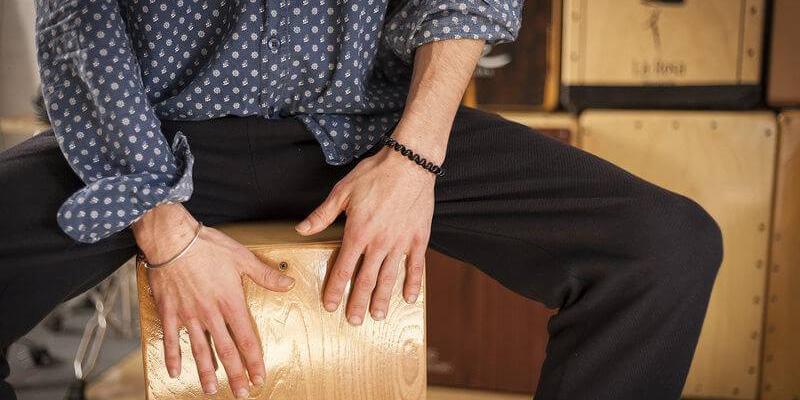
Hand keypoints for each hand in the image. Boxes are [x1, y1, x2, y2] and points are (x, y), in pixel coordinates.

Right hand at [133, 204, 295, 397]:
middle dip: (235, 375)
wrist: (172, 239)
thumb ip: (266, 274)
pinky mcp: (169, 312)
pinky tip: (174, 372)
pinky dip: (172, 356)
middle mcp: (210, 314)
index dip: (254, 360)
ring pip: (199, 350)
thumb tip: (289, 283)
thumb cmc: (208, 246)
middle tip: (241, 393)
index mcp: (230, 302)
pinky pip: (171, 339)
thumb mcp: (242, 257)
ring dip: (206, 372)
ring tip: (211, 391)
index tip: (259, 377)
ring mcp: (189, 315)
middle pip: (225, 351)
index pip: (246, 338)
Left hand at [295, 146, 434, 324]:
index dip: (335, 289)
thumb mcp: (342, 192)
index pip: (343, 269)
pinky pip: (416, 266)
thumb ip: (322, 215)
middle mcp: (379, 243)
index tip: (330, 305)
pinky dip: (412, 283)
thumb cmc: (375, 174)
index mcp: (358, 233)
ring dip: (383, 299)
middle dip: (358, 303)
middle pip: (366, 280)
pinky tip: (409, 297)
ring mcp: (400, 242)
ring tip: (378, 316)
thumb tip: (301, 229)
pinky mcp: (418, 238)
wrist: (409, 163)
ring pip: (390, 277)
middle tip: (354, 321)